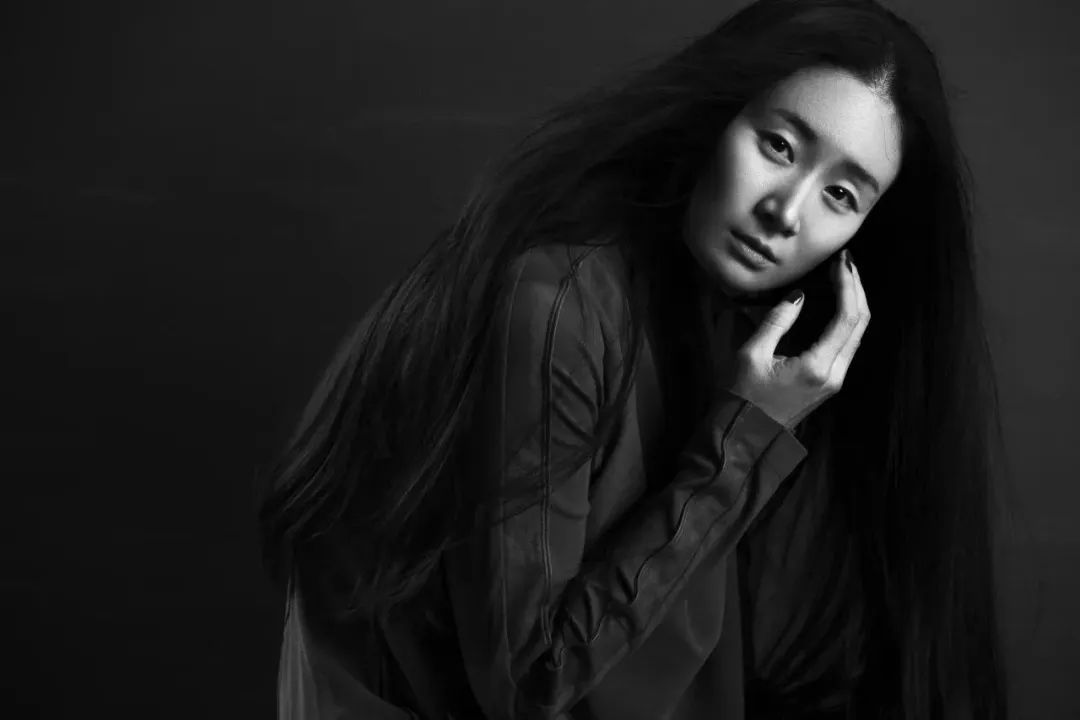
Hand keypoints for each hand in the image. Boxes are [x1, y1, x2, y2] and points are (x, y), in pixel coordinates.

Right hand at [723, 249, 869, 429]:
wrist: (747, 434)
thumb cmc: (743, 396)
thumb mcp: (751, 354)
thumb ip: (776, 321)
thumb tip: (799, 296)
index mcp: (818, 366)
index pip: (846, 318)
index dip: (847, 285)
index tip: (841, 261)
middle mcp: (835, 373)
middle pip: (860, 324)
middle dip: (857, 288)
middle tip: (847, 262)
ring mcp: (836, 380)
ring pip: (858, 334)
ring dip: (855, 302)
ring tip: (844, 275)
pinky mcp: (830, 381)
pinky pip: (848, 343)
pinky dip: (848, 318)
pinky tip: (838, 302)